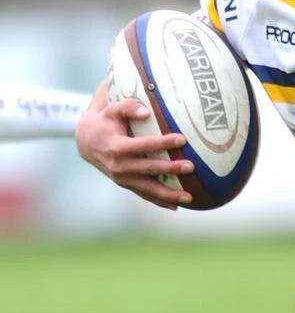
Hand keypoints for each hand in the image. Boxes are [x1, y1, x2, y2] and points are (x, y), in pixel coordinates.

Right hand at [76, 92, 192, 209]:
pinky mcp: (125, 185)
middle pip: (149, 169)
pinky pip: (144, 195)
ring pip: (148, 189)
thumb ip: (128, 107)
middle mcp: (119, 166)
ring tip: (189, 197)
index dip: (162, 143)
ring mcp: (122, 178)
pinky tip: (176, 205)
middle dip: (170, 169)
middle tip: (190, 167)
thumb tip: (147, 113)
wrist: (86, 143)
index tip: (182, 139)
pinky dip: (159, 201)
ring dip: (169, 195)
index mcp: (116, 147)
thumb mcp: (111, 109)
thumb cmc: (104, 122)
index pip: (143, 145)